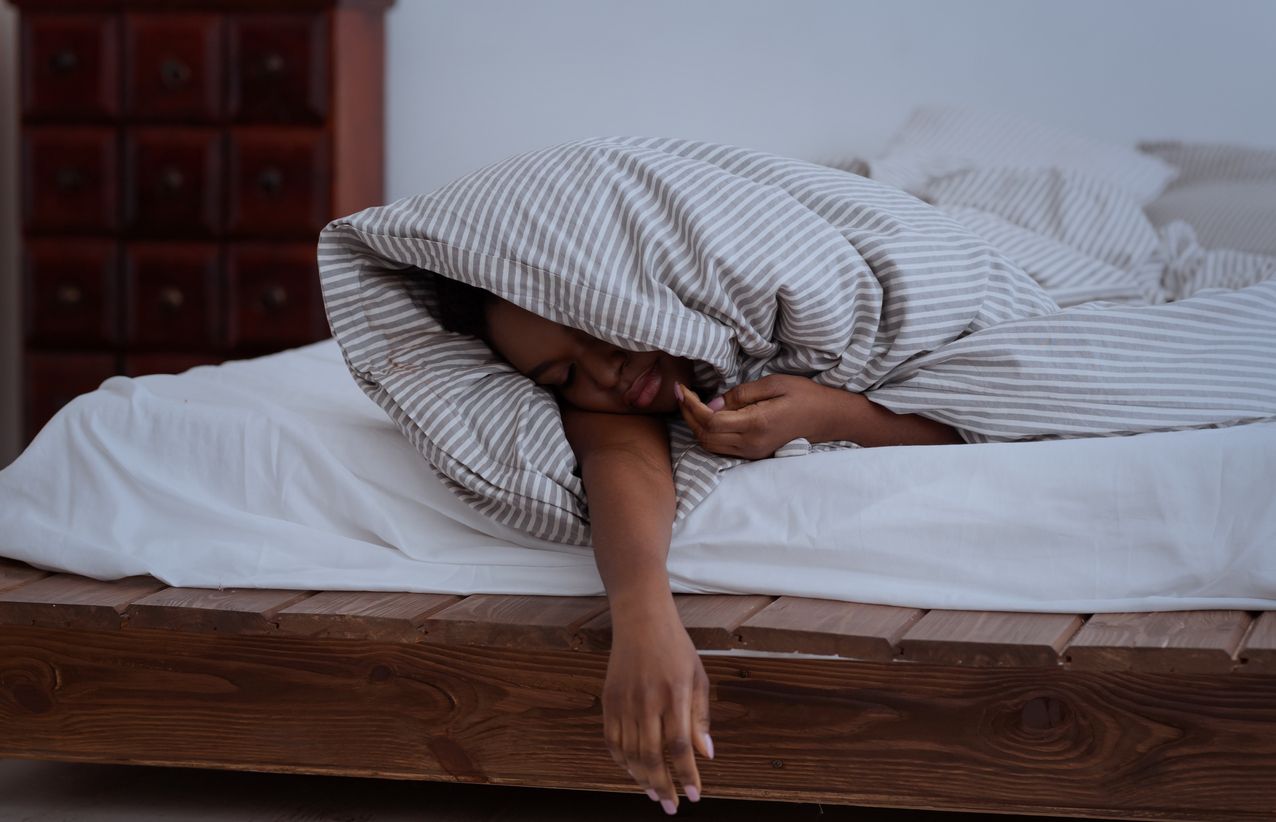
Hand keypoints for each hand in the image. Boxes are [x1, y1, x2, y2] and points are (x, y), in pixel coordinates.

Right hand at [603, 609, 712, 813]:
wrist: (640, 619)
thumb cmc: (675, 646)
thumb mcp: (698, 677)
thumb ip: (701, 717)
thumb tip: (707, 754)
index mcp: (675, 694)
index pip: (680, 745)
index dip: (687, 774)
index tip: (694, 795)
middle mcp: (648, 700)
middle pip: (653, 756)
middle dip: (663, 786)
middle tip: (670, 806)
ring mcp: (624, 701)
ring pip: (630, 753)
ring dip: (642, 778)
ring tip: (654, 793)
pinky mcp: (609, 700)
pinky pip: (611, 740)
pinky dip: (621, 761)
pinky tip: (633, 771)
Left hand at [675, 374, 848, 458]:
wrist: (828, 418)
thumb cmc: (804, 395)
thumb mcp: (774, 384)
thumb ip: (740, 394)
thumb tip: (712, 403)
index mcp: (756, 424)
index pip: (710, 420)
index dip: (690, 405)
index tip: (681, 388)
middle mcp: (751, 444)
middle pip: (704, 436)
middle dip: (687, 415)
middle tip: (681, 394)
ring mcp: (752, 452)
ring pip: (709, 445)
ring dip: (695, 425)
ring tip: (690, 404)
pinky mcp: (754, 454)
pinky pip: (721, 448)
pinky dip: (707, 433)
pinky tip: (706, 416)